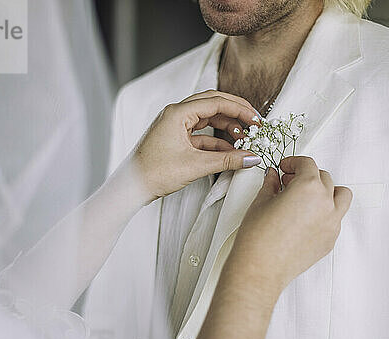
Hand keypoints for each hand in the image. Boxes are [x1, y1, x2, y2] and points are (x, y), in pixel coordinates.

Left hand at [130, 90, 261, 202]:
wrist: (131, 187)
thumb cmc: (154, 173)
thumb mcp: (195, 166)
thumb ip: (227, 160)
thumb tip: (251, 157)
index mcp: (178, 113)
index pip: (216, 102)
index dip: (240, 109)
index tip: (256, 120)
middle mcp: (176, 115)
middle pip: (213, 105)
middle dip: (235, 113)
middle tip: (254, 122)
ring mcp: (175, 126)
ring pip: (207, 120)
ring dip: (226, 128)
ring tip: (243, 139)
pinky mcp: (175, 139)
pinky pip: (200, 135)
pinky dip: (216, 142)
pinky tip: (229, 152)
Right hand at [227, 156, 352, 296]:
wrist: (260, 268)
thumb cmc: (258, 238)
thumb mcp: (261, 202)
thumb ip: (271, 184)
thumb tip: (273, 177)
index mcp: (308, 188)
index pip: (307, 164)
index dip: (293, 163)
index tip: (285, 168)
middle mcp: (325, 203)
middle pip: (324, 178)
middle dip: (306, 176)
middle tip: (288, 182)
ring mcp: (331, 223)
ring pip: (340, 196)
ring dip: (326, 191)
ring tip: (306, 197)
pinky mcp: (330, 240)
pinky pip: (335, 218)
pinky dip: (325, 212)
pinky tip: (305, 218)